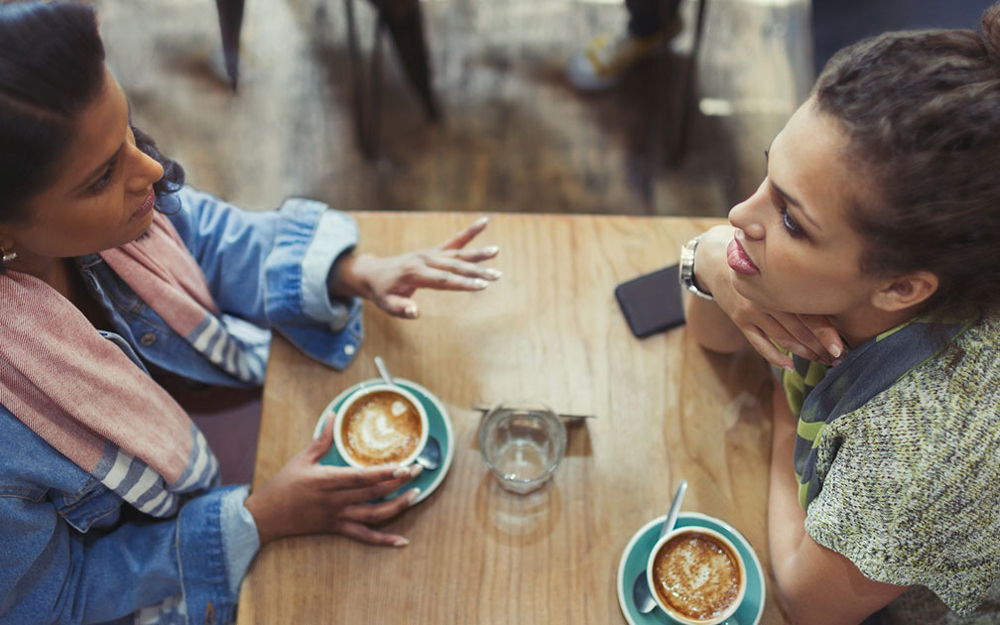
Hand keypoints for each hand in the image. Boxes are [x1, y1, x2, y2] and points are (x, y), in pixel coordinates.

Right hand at [244, 418, 422, 546]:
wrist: (265, 517)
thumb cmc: (283, 485)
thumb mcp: (302, 458)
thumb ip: (321, 438)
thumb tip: (333, 415)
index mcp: (327, 480)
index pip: (361, 477)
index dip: (385, 472)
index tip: (404, 465)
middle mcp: (335, 500)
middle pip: (373, 493)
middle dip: (399, 482)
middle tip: (418, 470)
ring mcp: (337, 517)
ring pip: (373, 516)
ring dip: (397, 506)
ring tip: (416, 495)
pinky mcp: (337, 529)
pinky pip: (364, 537)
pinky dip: (384, 540)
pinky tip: (402, 541)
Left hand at [332, 216, 500, 317]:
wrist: (374, 272)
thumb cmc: (382, 292)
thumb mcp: (386, 304)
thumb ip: (400, 308)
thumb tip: (415, 312)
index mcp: (415, 273)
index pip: (444, 280)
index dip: (463, 283)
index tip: (481, 286)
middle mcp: (425, 260)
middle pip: (455, 266)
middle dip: (477, 272)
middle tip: (497, 276)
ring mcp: (430, 253)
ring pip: (458, 253)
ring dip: (478, 254)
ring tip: (496, 251)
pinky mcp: (434, 251)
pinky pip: (455, 241)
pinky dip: (470, 232)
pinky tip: (485, 222)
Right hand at [696, 225, 843, 368]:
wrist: (719, 262)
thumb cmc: (760, 266)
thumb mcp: (779, 268)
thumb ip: (802, 284)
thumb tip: (837, 301)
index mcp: (784, 284)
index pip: (810, 313)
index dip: (827, 334)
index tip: (840, 350)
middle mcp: (768, 298)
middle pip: (800, 330)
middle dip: (820, 348)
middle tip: (837, 360)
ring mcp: (753, 311)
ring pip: (784, 339)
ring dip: (804, 354)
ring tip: (821, 361)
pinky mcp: (741, 321)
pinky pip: (760, 345)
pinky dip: (776, 358)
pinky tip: (790, 366)